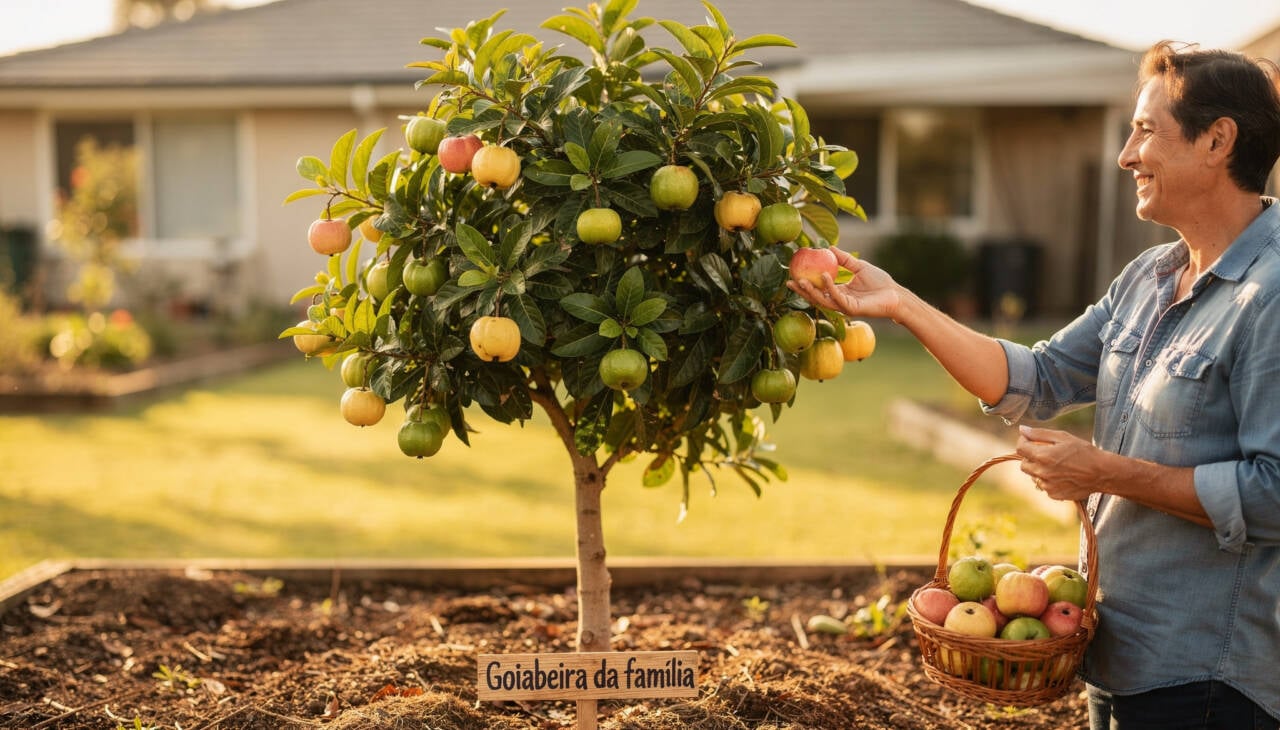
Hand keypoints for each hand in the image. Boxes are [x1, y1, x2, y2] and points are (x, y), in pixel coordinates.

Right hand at [785, 248, 903, 319]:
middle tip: (789, 281)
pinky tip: (824, 276)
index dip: (805, 283)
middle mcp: (839, 301)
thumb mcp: (859, 266)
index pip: (818, 289)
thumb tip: (829, 247)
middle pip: (816, 297)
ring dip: (812, 291)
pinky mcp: (852, 309)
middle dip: (802, 291)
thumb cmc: (880, 282)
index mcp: (839, 293)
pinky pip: (837, 298)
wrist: (895, 294)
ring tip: (802, 280)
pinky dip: (829, 287)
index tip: (794, 274)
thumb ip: (844, 259)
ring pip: (823, 300)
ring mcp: (844, 307)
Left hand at [1016, 425, 1103, 501]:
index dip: (1023, 442)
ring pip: (1033, 476)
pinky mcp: (1054, 494)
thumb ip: (1039, 433)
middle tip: (1044, 453)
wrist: (1101, 473)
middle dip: (1030, 457)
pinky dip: (1048, 480)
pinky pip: (1044, 486)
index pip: (1020, 448)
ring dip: (1039, 470)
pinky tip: (1062, 475)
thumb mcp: (1063, 437)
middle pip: (1024, 464)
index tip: (1029, 440)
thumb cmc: (1084, 452)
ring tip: (1056, 465)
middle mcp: (1042, 472)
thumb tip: (1022, 429)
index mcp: (1042, 456)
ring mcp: (1047, 485)